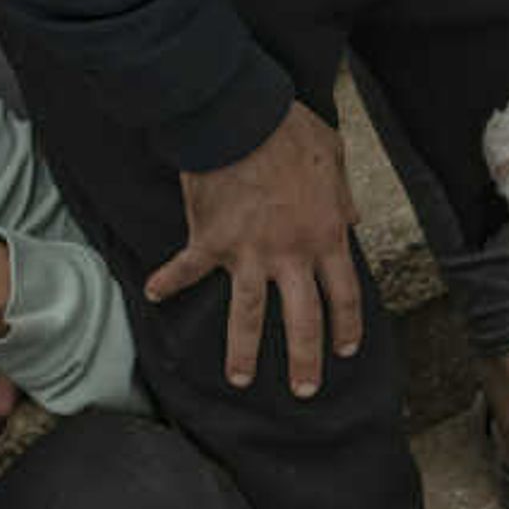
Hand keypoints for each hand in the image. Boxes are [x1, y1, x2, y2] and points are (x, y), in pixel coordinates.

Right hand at [142, 102, 365, 396]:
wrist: (239, 117)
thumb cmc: (288, 130)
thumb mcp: (333, 158)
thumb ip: (343, 196)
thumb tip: (354, 221)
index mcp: (325, 236)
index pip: (344, 295)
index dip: (347, 326)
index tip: (345, 350)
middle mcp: (290, 255)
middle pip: (302, 321)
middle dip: (304, 361)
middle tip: (303, 390)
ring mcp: (248, 254)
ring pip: (246, 316)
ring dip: (241, 351)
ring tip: (239, 379)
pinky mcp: (209, 243)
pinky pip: (186, 269)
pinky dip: (168, 281)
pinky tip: (155, 295)